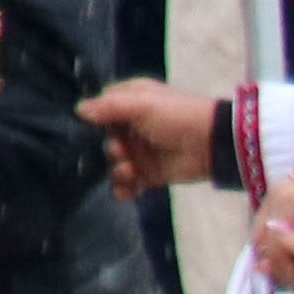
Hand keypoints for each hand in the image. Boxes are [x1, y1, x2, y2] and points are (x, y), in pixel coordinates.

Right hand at [81, 77, 217, 197]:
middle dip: (106, 149)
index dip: (92, 121)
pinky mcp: (149, 174)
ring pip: (112, 164)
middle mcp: (131, 128)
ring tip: (129, 170)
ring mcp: (140, 152)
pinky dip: (124, 189)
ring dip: (116, 170)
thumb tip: (80, 110)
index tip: (87, 129)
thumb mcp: (142, 103)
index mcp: (130, 104)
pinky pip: (128, 184)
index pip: (99, 111)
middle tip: (121, 151)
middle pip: (102, 141)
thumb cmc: (177, 116)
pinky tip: (126, 190)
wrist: (213, 144)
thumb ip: (109, 107)